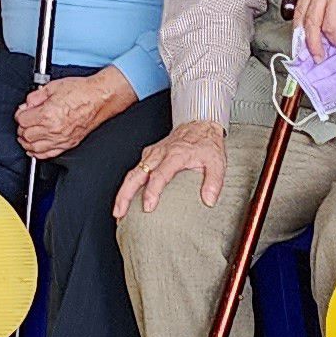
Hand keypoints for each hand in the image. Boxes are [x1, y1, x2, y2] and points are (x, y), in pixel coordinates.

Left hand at [13, 67, 130, 157]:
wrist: (99, 98)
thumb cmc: (81, 91)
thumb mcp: (52, 86)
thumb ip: (35, 96)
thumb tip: (26, 105)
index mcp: (47, 114)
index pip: (22, 121)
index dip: (20, 115)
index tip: (22, 112)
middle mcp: (53, 129)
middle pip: (26, 136)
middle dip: (22, 129)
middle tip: (24, 123)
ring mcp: (62, 138)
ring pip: (35, 148)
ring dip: (27, 143)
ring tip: (26, 136)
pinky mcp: (69, 143)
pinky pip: (49, 154)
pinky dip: (39, 153)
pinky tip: (35, 149)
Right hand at [115, 118, 231, 219]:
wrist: (199, 125)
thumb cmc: (206, 144)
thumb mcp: (217, 162)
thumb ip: (214, 181)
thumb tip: (209, 201)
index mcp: (175, 155)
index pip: (159, 175)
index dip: (152, 192)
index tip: (148, 207)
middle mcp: (159, 154)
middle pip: (136, 175)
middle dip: (125, 195)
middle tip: (120, 212)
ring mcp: (152, 154)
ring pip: (132, 173)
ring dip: (122, 192)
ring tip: (118, 211)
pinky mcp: (149, 155)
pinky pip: (135, 170)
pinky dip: (128, 185)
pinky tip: (127, 198)